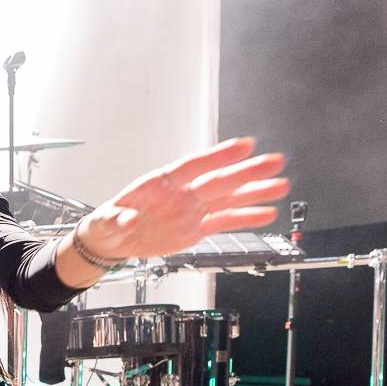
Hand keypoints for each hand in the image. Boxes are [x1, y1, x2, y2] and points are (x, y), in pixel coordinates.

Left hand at [76, 138, 288, 263]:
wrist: (113, 241)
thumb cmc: (109, 223)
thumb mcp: (106, 222)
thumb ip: (117, 219)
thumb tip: (128, 217)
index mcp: (161, 183)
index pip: (194, 165)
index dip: (219, 155)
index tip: (244, 145)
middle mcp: (182, 193)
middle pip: (219, 179)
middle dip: (247, 171)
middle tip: (274, 161)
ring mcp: (192, 210)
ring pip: (228, 199)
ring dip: (254, 193)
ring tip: (280, 185)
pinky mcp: (196, 228)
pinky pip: (225, 221)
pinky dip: (245, 218)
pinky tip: (266, 213)